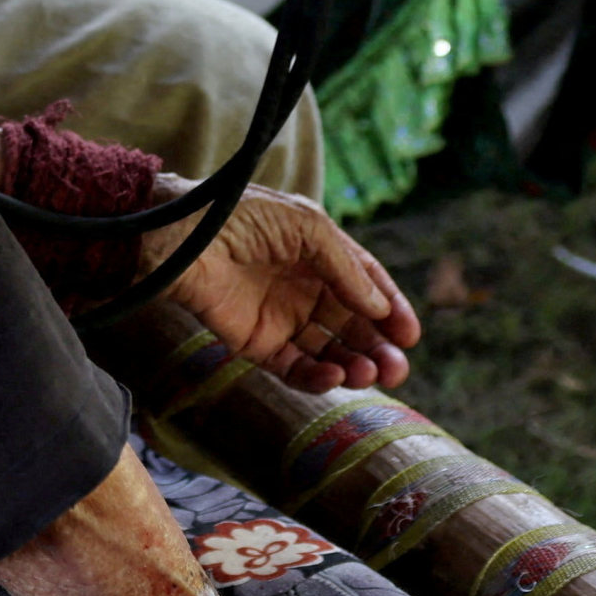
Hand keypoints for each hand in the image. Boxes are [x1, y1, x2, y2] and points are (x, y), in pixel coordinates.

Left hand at [163, 185, 419, 392]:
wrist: (184, 240)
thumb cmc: (243, 218)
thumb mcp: (306, 226)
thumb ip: (345, 266)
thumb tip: (378, 308)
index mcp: (319, 251)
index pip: (366, 284)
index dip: (390, 308)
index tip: (410, 335)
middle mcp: (304, 285)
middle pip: (353, 324)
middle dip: (378, 348)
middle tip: (397, 370)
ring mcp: (282, 316)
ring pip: (330, 350)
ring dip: (353, 365)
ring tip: (369, 374)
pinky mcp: (257, 343)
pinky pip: (295, 367)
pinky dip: (317, 377)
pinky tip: (335, 376)